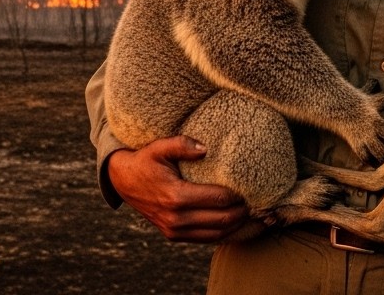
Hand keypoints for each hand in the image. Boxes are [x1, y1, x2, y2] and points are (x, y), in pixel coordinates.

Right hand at [105, 136, 252, 242]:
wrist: (123, 182)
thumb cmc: (145, 161)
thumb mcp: (159, 147)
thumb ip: (182, 144)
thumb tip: (206, 149)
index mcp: (176, 196)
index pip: (218, 199)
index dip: (238, 196)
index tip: (252, 188)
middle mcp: (176, 218)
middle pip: (223, 220)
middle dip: (244, 213)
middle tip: (260, 203)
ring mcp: (175, 230)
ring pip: (218, 235)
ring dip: (239, 227)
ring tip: (257, 218)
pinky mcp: (174, 236)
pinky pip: (207, 240)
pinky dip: (226, 234)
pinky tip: (239, 226)